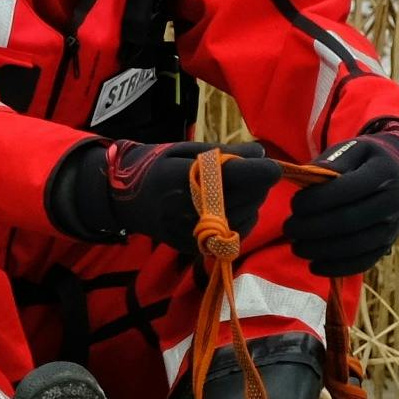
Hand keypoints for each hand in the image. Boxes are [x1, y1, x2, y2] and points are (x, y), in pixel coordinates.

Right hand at [47, 139, 283, 255]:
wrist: (125, 199)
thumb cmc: (157, 166)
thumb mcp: (185, 150)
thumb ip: (224, 152)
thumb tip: (260, 151)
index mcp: (184, 177)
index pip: (236, 176)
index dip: (262, 170)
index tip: (273, 165)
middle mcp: (189, 208)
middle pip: (248, 198)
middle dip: (257, 184)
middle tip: (249, 172)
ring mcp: (192, 232)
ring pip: (247, 218)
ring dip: (252, 203)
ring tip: (236, 190)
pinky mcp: (196, 248)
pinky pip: (236, 236)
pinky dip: (242, 220)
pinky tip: (230, 209)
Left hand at [286, 123, 398, 275]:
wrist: (398, 176)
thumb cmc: (364, 161)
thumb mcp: (352, 150)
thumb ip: (332, 162)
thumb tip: (310, 176)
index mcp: (382, 174)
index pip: (347, 190)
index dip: (317, 200)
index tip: (294, 204)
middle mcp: (392, 203)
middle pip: (350, 220)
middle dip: (313, 227)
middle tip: (289, 228)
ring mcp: (392, 227)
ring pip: (355, 245)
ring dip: (321, 250)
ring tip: (297, 246)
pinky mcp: (386, 246)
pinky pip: (363, 262)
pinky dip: (337, 268)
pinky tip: (314, 266)